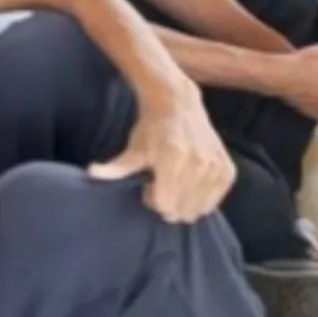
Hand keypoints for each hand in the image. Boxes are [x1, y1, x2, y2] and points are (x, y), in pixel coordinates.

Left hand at [89, 85, 235, 222]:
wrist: (178, 105)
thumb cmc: (151, 130)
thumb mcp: (132, 149)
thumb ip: (115, 168)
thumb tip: (91, 173)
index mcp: (173, 159)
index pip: (163, 205)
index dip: (151, 199)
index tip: (148, 183)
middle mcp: (199, 163)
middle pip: (180, 211)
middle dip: (167, 202)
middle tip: (162, 182)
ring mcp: (215, 167)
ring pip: (196, 210)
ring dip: (183, 201)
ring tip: (175, 181)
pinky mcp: (227, 170)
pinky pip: (212, 203)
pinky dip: (199, 199)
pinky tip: (189, 183)